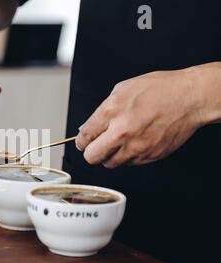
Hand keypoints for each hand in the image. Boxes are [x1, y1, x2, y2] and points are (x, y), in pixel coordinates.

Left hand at [75, 68, 206, 167]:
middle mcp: (122, 132)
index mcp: (112, 112)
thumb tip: (87, 128)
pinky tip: (136, 141)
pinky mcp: (149, 156)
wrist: (190, 98)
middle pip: (92, 157)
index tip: (83, 142)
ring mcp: (137, 147)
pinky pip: (130, 163)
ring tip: (119, 142)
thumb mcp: (122, 89)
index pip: (84, 137)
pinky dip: (129, 155)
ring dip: (110, 155)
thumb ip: (102, 110)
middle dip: (91, 152)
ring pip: (110, 163)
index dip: (81, 141)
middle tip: (96, 146)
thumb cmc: (159, 89)